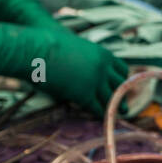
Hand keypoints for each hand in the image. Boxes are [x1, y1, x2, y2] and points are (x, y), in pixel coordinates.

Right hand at [0, 20, 129, 114]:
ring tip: (119, 114)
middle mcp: (103, 68)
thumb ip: (84, 58)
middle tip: (124, 104)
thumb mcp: (75, 47)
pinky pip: (96, 107)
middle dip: (123, 95)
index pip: (121, 69)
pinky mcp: (84, 94)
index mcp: (102, 54)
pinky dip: (101, 114)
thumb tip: (83, 69)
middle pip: (120, 85)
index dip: (123, 78)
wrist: (37, 49)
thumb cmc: (49, 44)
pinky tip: (102, 118)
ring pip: (112, 98)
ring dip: (116, 107)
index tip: (123, 86)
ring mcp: (95, 81)